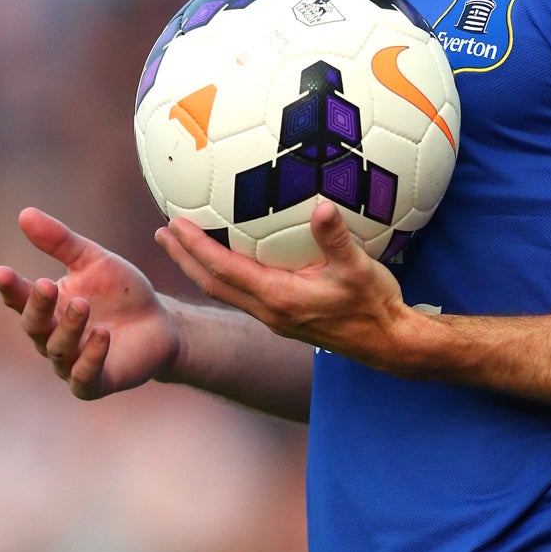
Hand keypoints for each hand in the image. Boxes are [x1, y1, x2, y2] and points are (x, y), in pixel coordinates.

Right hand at [0, 207, 182, 400]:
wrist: (160, 323)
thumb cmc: (121, 292)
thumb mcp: (92, 260)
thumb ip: (60, 241)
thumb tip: (24, 214)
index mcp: (46, 309)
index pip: (19, 299)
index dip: (10, 288)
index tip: (2, 272)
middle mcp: (51, 338)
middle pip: (34, 326)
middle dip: (38, 307)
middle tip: (47, 284)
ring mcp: (72, 362)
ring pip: (58, 350)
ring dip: (68, 327)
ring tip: (83, 304)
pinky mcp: (95, 382)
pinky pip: (84, 376)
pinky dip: (91, 357)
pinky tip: (103, 334)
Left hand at [156, 200, 416, 368]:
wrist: (389, 344)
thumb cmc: (375, 305)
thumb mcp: (359, 269)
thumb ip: (336, 238)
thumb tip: (321, 207)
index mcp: (278, 299)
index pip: (223, 270)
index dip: (195, 247)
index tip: (173, 223)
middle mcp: (268, 312)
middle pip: (212, 283)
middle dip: (183, 258)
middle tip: (161, 231)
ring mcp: (274, 318)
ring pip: (224, 291)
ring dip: (198, 267)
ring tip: (181, 244)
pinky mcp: (283, 319)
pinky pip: (241, 293)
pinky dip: (223, 274)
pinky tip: (227, 258)